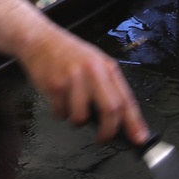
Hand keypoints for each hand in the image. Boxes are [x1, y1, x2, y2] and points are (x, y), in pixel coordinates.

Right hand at [18, 25, 148, 143]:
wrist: (39, 39)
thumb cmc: (68, 53)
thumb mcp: (95, 63)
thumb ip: (108, 86)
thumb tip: (120, 116)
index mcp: (106, 67)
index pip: (126, 99)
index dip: (134, 122)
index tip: (139, 138)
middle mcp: (93, 71)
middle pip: (110, 109)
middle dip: (108, 131)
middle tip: (103, 138)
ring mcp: (73, 78)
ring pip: (81, 116)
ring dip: (77, 120)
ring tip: (72, 109)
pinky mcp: (54, 85)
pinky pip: (61, 112)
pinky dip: (60, 113)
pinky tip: (58, 100)